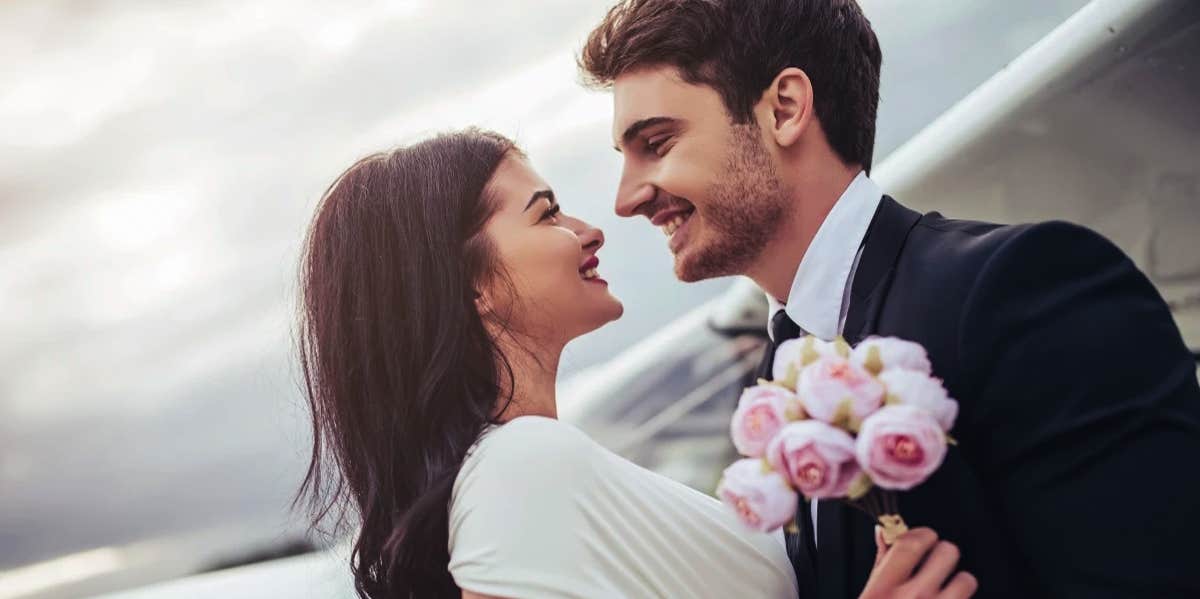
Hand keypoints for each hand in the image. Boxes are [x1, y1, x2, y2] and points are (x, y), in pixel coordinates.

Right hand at [857, 527, 976, 598]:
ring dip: (959, 581)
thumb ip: (881, 563)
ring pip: (966, 579)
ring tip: (948, 588)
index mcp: (884, 588)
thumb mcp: (870, 595)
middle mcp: (913, 597)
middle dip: (942, 553)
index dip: (922, 534)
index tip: (923, 537)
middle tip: (936, 561)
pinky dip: (960, 598)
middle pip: (946, 552)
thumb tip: (884, 531)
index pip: (911, 543)